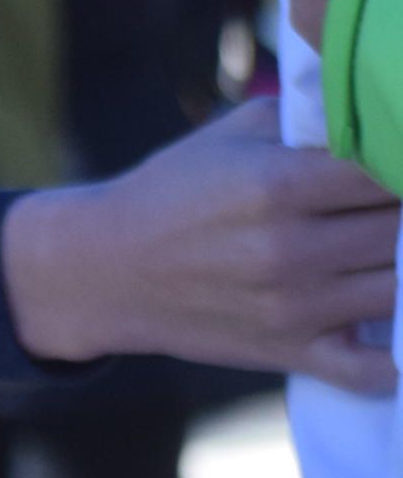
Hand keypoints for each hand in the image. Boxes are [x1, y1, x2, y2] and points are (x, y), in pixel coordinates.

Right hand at [2, 98, 400, 393]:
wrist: (103, 269)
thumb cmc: (174, 191)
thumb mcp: (236, 132)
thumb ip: (314, 117)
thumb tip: (381, 107)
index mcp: (279, 184)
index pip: (393, 169)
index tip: (394, 163)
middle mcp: (290, 248)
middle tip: (386, 207)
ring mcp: (293, 307)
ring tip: (382, 248)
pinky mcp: (288, 352)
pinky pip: (372, 370)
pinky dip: (393, 358)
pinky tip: (387, 325)